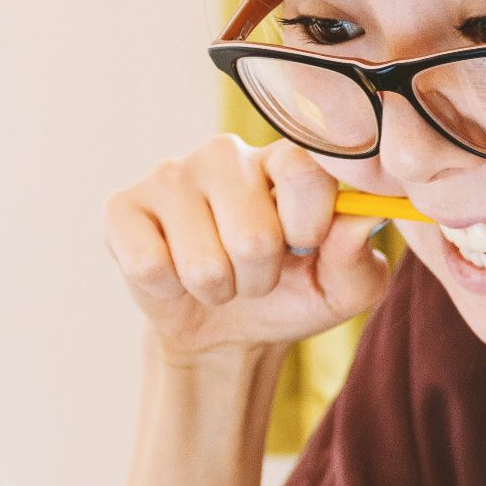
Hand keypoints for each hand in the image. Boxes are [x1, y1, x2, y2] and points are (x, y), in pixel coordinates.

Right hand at [102, 134, 392, 360]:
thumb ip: (358, 256)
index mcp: (285, 159)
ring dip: (218, 290)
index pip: (304, 170)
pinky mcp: (123, 207)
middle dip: (260, 278)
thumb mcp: (343, 289)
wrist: (226, 330)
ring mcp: (171, 175)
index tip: (306, 246)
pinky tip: (174, 273)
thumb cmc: (292, 295)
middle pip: (253, 235)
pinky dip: (170, 290)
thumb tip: (361, 218)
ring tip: (219, 278)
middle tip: (256, 274)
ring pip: (204, 262)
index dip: (309, 225)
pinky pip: (150, 265)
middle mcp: (227, 154)